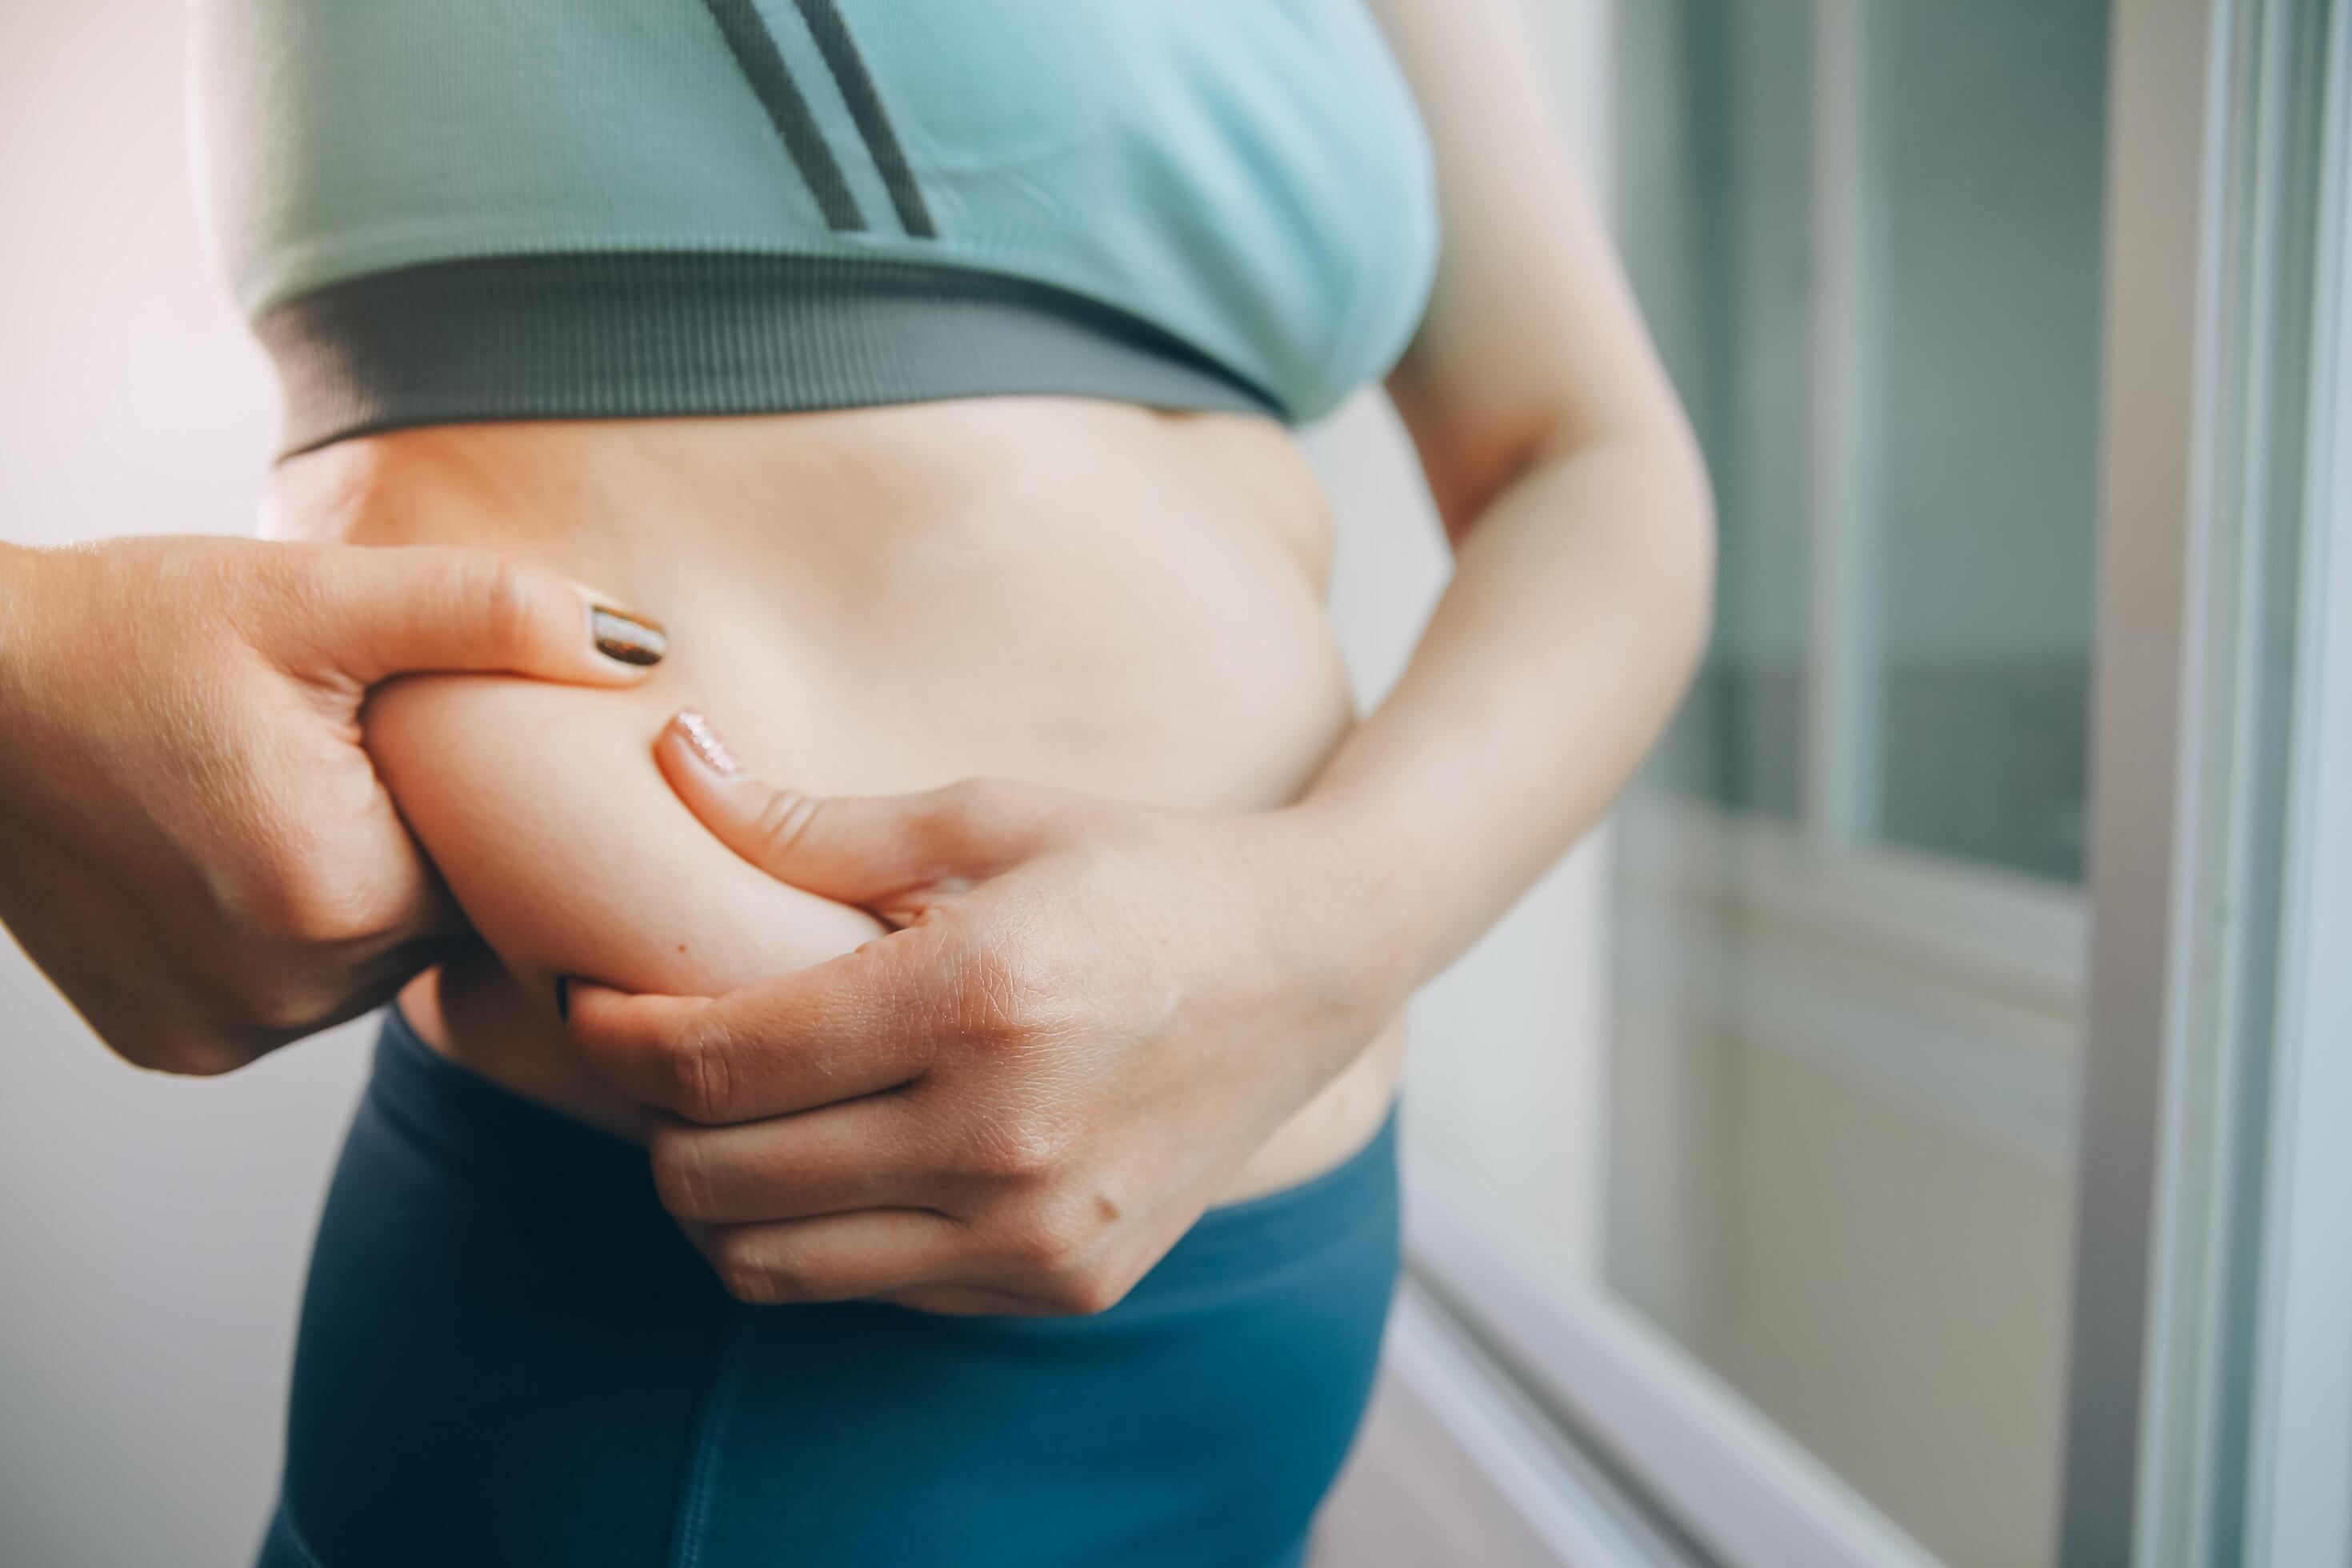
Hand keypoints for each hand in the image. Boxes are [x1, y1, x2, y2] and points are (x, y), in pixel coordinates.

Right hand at [0, 535, 667, 1074]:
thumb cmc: (134, 627)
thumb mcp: (318, 596)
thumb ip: (493, 613)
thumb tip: (646, 648)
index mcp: (338, 898)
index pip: (501, 864)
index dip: (483, 794)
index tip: (426, 731)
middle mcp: (284, 996)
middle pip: (438, 919)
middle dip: (420, 840)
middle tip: (349, 749)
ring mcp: (225, 1034)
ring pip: (370, 961)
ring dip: (358, 887)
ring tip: (285, 790)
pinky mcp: (176, 1047)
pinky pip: (292, 993)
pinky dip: (286, 930)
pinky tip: (234, 849)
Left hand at [564, 710, 1400, 1316]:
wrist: (1318, 964)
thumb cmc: (1146, 871)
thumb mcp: (989, 815)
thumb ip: (810, 822)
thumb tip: (670, 761)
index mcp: (978, 998)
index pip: (718, 1062)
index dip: (614, 1038)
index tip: (588, 999)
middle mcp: (1005, 1137)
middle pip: (719, 1180)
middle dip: (648, 1118)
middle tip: (655, 1052)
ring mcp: (1038, 1230)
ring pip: (773, 1267)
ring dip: (717, 1196)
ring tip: (735, 1115)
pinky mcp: (1066, 1282)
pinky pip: (874, 1286)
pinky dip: (825, 1231)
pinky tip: (853, 1149)